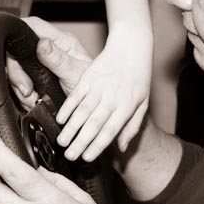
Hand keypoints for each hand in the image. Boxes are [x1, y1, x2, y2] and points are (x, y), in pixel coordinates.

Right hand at [5, 16, 94, 110]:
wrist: (92, 110)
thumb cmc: (94, 90)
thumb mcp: (76, 74)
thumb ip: (58, 60)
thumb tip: (42, 44)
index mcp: (61, 41)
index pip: (34, 25)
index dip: (20, 31)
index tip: (12, 49)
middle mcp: (50, 50)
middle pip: (19, 51)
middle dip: (17, 73)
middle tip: (26, 90)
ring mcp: (42, 64)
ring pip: (17, 69)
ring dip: (20, 87)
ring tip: (33, 99)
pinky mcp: (37, 78)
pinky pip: (21, 83)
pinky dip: (23, 95)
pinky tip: (32, 101)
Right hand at [54, 30, 151, 161]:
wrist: (131, 45)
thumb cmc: (139, 76)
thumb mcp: (143, 102)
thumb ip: (132, 126)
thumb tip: (122, 147)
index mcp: (127, 106)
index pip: (111, 130)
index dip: (98, 145)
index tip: (87, 158)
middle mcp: (112, 98)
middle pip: (94, 124)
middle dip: (81, 142)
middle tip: (70, 156)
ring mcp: (99, 87)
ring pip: (83, 111)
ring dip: (71, 128)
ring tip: (62, 142)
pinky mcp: (88, 77)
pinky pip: (76, 95)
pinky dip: (67, 108)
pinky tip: (60, 120)